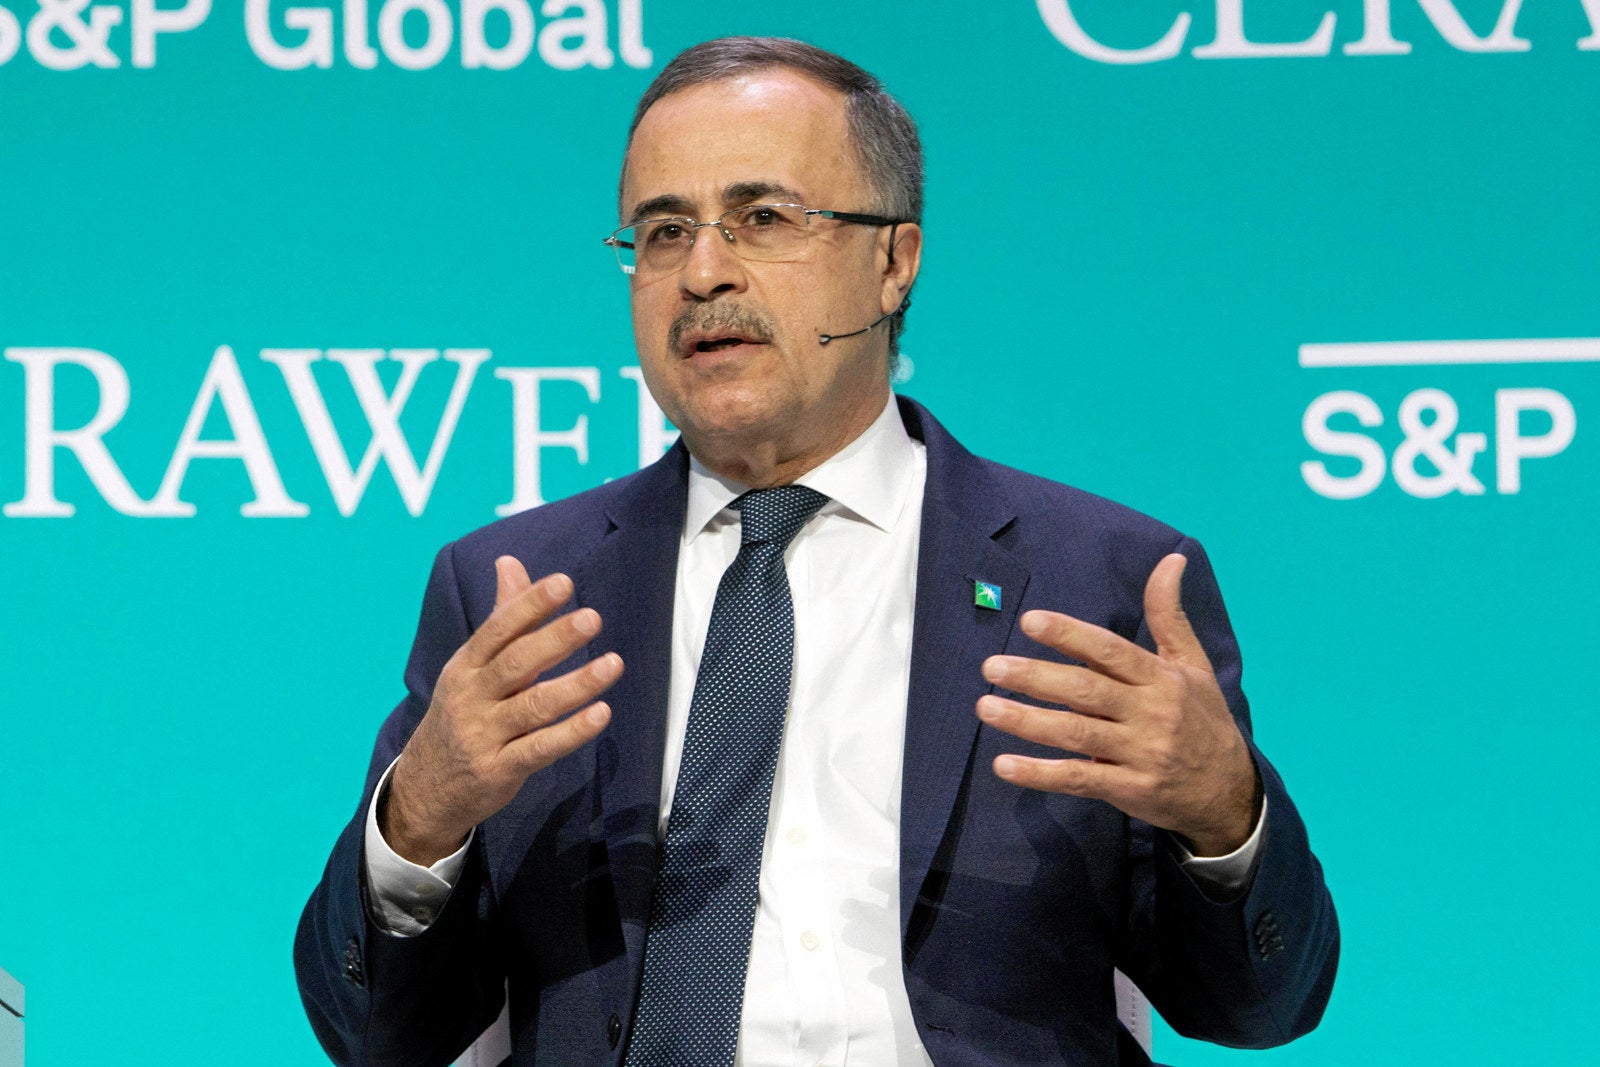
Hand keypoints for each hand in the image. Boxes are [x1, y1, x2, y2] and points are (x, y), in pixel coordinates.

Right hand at [382, 558, 622, 864]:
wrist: (422, 790)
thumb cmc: (459, 715)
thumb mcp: (470, 667)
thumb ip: (501, 617)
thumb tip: (509, 561)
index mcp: (465, 666)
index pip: (497, 629)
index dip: (530, 605)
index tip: (563, 583)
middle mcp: (471, 697)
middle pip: (515, 663)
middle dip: (554, 639)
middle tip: (592, 617)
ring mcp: (483, 735)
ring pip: (533, 706)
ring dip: (576, 685)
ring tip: (613, 664)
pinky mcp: (499, 770)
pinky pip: (540, 749)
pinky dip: (571, 732)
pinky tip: (600, 714)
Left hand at [976, 553, 1258, 855]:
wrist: (1229, 793)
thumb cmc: (1202, 719)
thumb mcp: (1193, 664)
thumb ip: (1169, 615)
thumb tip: (1172, 559)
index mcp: (1162, 678)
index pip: (1111, 651)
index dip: (1071, 635)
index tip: (1030, 620)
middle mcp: (1151, 713)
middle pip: (1086, 691)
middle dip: (1036, 677)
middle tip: (991, 666)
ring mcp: (1140, 754)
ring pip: (1076, 734)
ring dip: (1027, 721)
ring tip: (986, 706)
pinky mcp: (1129, 790)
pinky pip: (1079, 779)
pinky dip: (1040, 774)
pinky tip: (1003, 765)